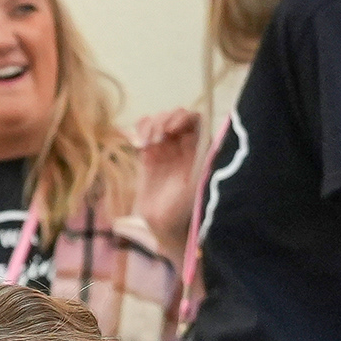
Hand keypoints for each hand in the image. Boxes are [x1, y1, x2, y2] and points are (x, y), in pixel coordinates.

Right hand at [129, 108, 203, 251]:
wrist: (164, 224)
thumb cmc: (184, 207)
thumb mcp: (195, 182)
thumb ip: (198, 159)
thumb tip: (201, 133)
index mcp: (199, 148)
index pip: (195, 120)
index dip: (184, 118)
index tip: (173, 130)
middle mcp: (184, 144)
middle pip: (176, 116)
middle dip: (166, 120)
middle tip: (159, 136)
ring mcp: (165, 147)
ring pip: (159, 120)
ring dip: (152, 125)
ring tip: (149, 143)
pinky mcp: (148, 153)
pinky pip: (144, 131)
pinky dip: (141, 129)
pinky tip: (140, 143)